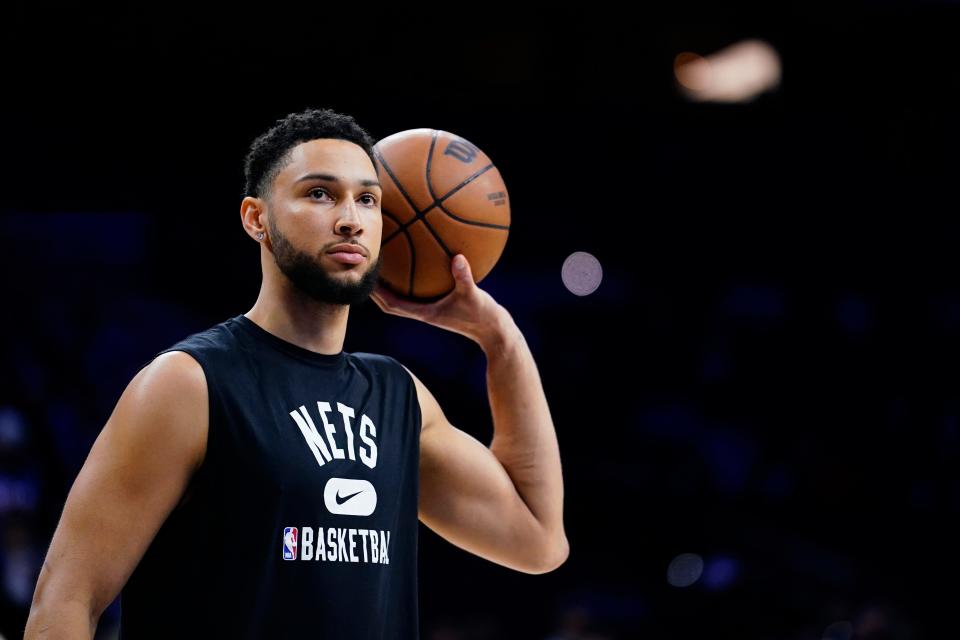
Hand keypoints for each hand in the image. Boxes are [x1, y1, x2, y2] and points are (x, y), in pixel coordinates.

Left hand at [370, 254, 509, 344]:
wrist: (494, 331)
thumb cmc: (483, 316)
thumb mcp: (474, 295)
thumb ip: (464, 277)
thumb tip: (457, 257)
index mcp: (425, 313)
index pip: (392, 305)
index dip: (377, 294)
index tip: (366, 278)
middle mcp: (424, 313)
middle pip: (391, 304)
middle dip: (376, 290)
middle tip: (366, 271)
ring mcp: (432, 310)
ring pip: (403, 300)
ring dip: (390, 288)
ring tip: (383, 268)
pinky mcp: (440, 306)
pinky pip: (420, 294)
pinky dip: (412, 283)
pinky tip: (417, 265)